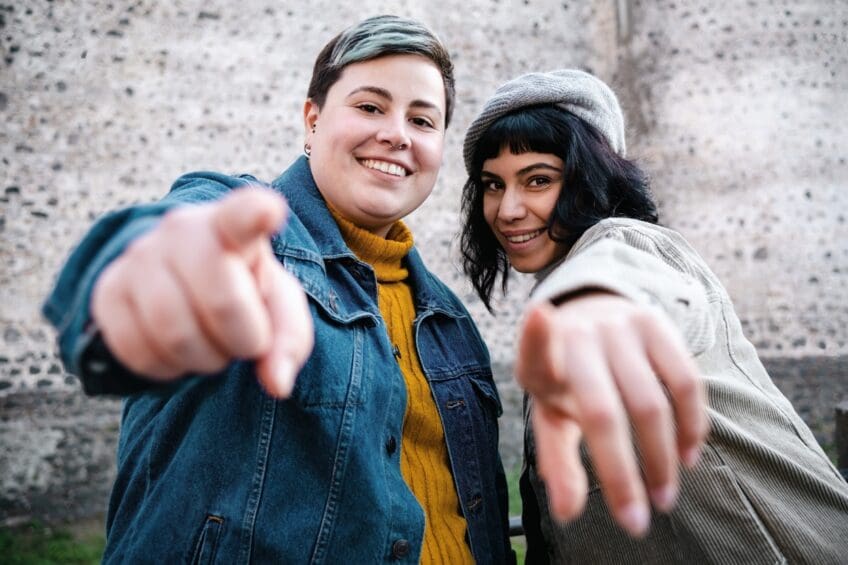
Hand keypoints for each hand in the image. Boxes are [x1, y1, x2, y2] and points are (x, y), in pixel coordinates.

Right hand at [90, 187, 313, 396]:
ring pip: (174, 333)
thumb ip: (288, 341)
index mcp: (233, 224)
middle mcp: (181, 230)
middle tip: (247, 339)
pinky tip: (179, 350)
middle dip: (243, 339)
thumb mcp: (278, 306)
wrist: (184, 282)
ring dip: (205, 358)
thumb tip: (277, 385)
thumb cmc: (243, 290)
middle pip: (222, 301)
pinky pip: (137, 351)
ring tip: (214, 344)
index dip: (255, 214)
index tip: (270, 211)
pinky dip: (167, 368)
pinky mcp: (107, 291)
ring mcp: (138, 257)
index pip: (241, 215)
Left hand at [515, 292, 707, 536]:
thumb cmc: (568, 380)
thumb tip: (567, 514)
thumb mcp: (551, 415)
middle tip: (639, 522)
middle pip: (603, 413)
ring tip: (665, 497)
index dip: (535, 337)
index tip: (539, 318)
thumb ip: (557, 461)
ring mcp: (619, 326)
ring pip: (652, 403)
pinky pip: (686, 382)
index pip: (535, 352)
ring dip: (663, 459)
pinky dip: (691, 426)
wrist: (593, 316)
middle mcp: (579, 337)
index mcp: (541, 361)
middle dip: (622, 474)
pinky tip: (688, 455)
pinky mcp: (656, 323)